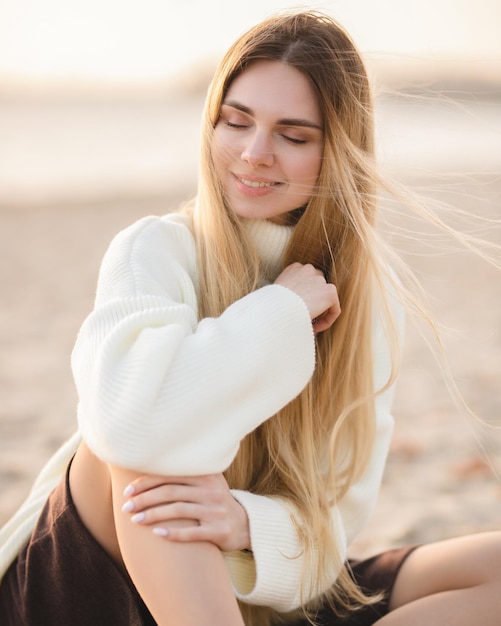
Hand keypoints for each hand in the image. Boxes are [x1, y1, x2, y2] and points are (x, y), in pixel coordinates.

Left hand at [121, 473, 250, 552]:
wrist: (247, 524)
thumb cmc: (215, 501)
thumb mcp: (207, 483)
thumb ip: (185, 475)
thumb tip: (148, 466)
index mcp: (206, 475)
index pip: (170, 475)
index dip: (147, 482)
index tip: (128, 491)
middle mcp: (211, 490)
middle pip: (171, 492)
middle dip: (145, 499)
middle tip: (126, 507)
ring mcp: (216, 511)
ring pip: (178, 511)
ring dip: (153, 515)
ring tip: (135, 520)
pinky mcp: (220, 531)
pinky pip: (193, 533)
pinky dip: (174, 533)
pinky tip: (157, 534)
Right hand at [275, 262, 340, 332]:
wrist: (276, 309)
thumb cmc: (271, 306)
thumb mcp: (276, 295)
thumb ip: (289, 293)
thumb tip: (294, 306)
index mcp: (294, 268)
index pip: (306, 282)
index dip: (303, 299)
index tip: (296, 312)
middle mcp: (308, 269)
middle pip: (318, 288)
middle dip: (313, 303)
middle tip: (304, 318)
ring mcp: (320, 280)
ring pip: (326, 300)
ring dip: (319, 313)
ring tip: (308, 325)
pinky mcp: (330, 292)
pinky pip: (334, 310)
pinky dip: (327, 321)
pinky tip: (314, 328)